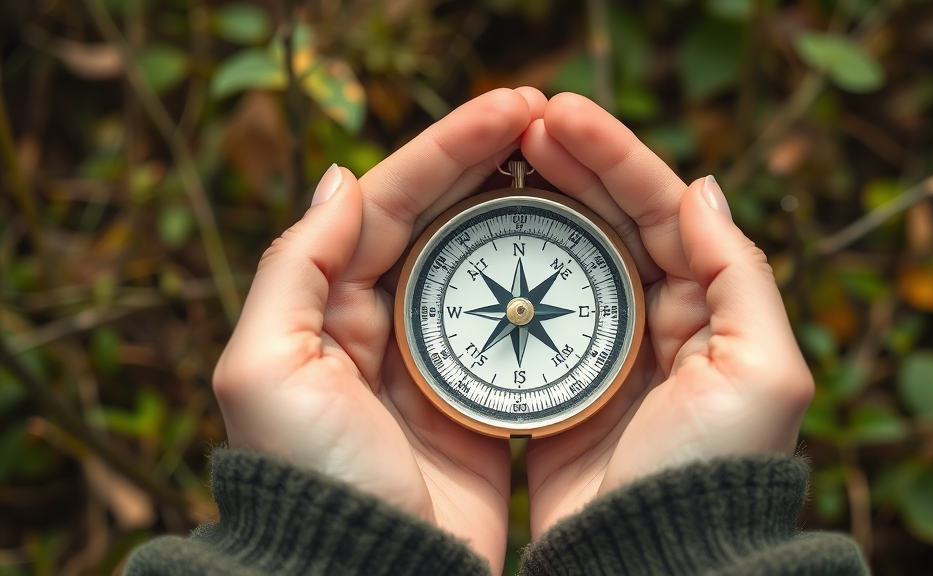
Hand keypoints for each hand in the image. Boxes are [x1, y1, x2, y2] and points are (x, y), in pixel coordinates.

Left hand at [212, 87, 547, 574]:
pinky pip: (517, 325)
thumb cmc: (312, 476)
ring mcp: (436, 363)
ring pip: (483, 266)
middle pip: (441, 223)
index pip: (390, 204)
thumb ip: (295, 267)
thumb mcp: (267, 366)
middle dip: (491, 163)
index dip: (447, 149)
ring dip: (523, 211)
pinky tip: (581, 243)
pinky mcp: (481, 402)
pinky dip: (545, 282)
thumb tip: (340, 180)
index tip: (510, 108)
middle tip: (548, 116)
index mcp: (328, 309)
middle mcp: (381, 327)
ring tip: (569, 162)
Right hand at [519, 93, 814, 534]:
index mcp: (709, 305)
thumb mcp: (762, 370)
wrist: (653, 557)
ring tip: (496, 159)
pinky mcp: (562, 380)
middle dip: (570, 165)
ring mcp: (606, 347)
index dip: (614, 155)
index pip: (662, 208)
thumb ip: (740, 274)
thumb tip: (700, 189)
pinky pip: (536, 308)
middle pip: (612, 220)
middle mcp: (660, 318)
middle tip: (520, 122)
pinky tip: (481, 232)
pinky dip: (513, 267)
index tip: (559, 115)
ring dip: (537, 203)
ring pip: (570, 255)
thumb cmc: (713, 469)